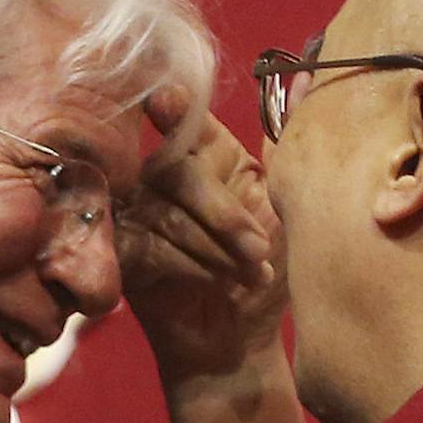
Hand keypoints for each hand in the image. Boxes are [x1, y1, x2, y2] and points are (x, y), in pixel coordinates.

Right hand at [120, 87, 289, 392]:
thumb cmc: (264, 274)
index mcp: (206, 154)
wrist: (239, 342)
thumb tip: (301, 79)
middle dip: (221, 211)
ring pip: (163, 211)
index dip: (173, 107)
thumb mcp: (285, 207)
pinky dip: (187, 265)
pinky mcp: (121, 255)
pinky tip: (214, 283)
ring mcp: (136, 215)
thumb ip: (286, 146)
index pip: (184, 119)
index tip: (166, 101)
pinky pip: (147, 245)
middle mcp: (164, 177)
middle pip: (174, 167)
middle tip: (258, 249)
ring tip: (246, 274)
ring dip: (212, 246)